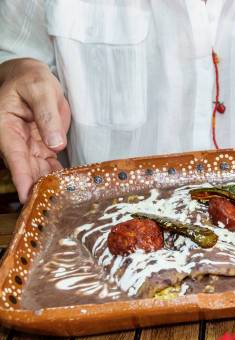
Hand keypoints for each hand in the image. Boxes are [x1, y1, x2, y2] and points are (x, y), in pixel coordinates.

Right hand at [0, 58, 69, 202]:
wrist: (32, 77)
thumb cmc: (32, 79)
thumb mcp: (41, 91)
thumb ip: (48, 117)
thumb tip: (56, 145)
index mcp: (7, 127)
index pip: (15, 157)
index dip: (22, 178)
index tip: (27, 198)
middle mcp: (16, 140)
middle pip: (26, 169)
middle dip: (36, 189)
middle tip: (50, 207)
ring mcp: (30, 146)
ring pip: (38, 170)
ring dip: (48, 186)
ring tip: (60, 204)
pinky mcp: (42, 147)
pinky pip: (49, 165)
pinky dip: (58, 176)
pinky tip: (68, 189)